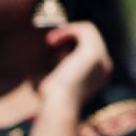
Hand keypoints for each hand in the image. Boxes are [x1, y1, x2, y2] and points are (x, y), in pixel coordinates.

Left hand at [34, 20, 111, 135]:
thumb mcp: (52, 88)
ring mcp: (102, 58)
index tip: (52, 54)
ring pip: (89, 32)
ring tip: (50, 41)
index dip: (70, 48)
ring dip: (67, 31)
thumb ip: (50, 77)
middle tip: (50, 43)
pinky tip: (52, 40)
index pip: (88, 52)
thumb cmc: (51, 103)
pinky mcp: (94, 51)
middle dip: (69, 38)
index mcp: (98, 76)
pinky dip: (68, 30)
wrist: (59, 107)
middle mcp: (105, 66)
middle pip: (90, 40)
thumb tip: (31, 74)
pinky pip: (86, 28)